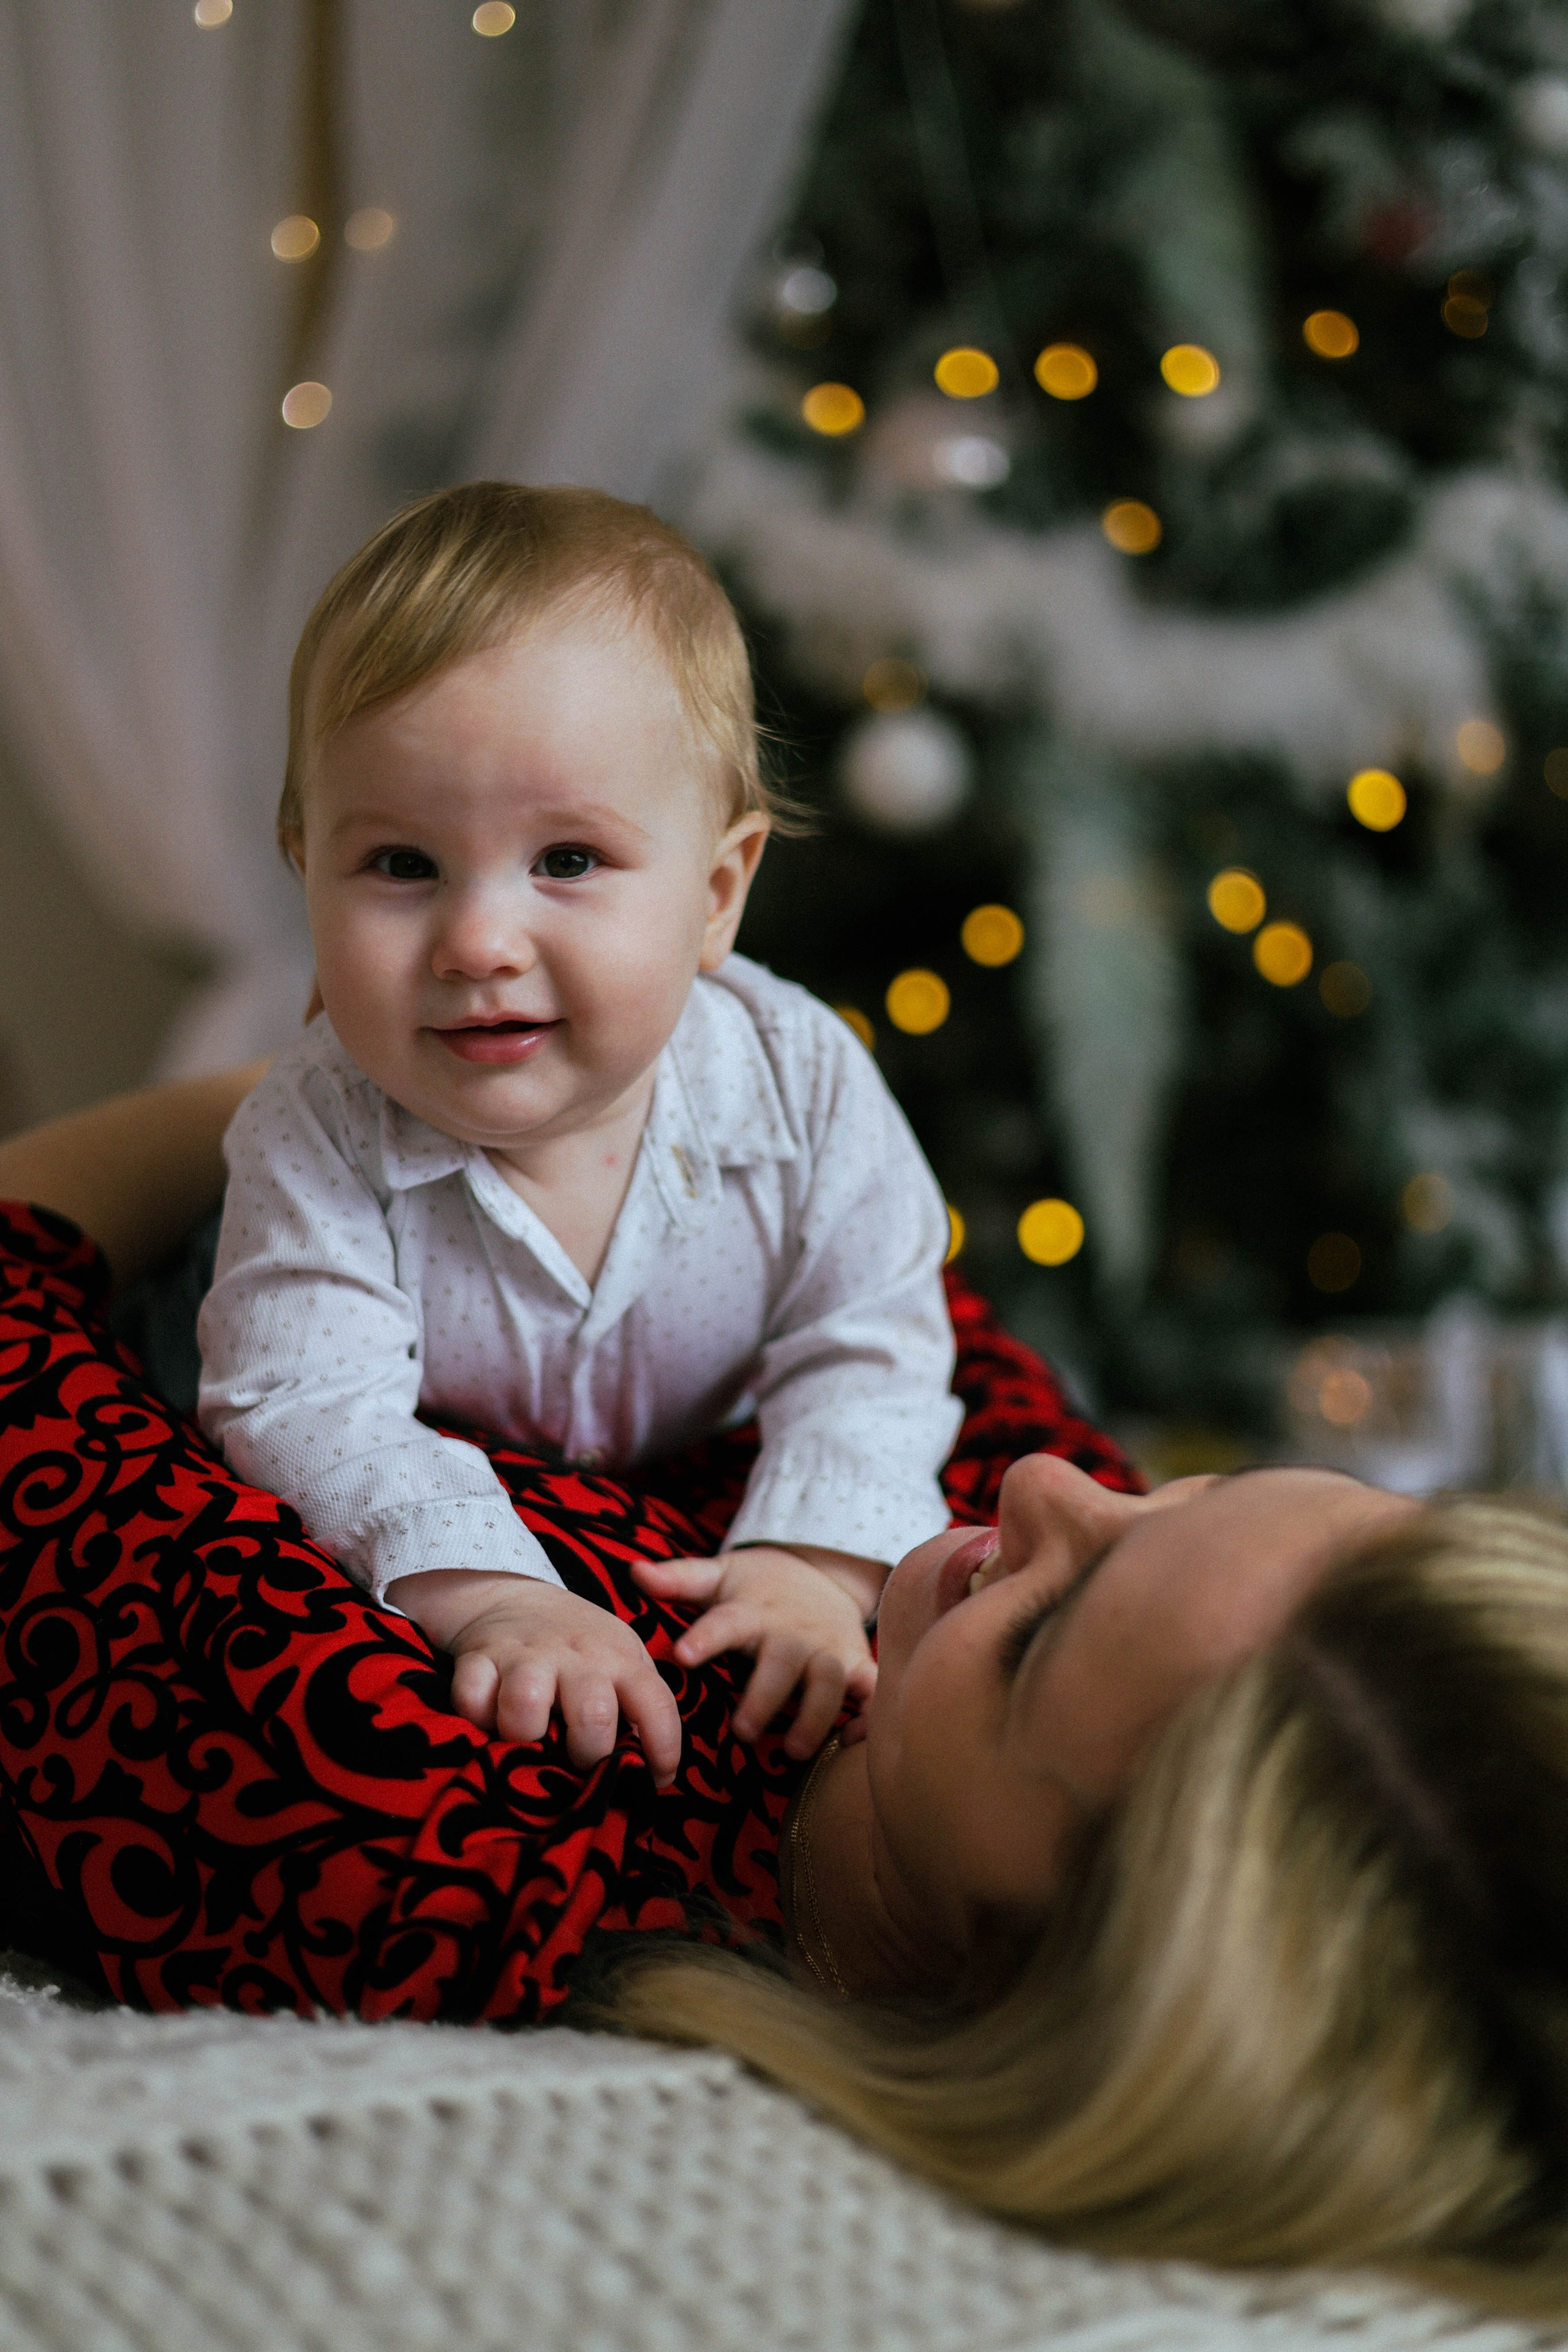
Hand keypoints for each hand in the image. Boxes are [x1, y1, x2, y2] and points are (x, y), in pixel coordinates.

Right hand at [387, 1570, 680, 1785]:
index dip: (662, 1749)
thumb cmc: (578, 1646)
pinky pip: (471, 1698)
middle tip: (576, 1762)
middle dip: (587, 1755)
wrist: (514, 1596)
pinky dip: (475, 1717)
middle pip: (592, 1715)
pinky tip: (487, 1718)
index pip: (657, 1704)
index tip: (656, 1780)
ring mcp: (526, 1654)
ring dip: (525, 1735)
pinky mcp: (479, 1657)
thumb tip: (651, 1770)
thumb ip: (637, 1704)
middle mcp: (576, 1655)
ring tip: (528, 1739)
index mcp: (619, 1658)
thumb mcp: (620, 1659)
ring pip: (526, 1706)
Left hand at [630, 1545, 880, 1758]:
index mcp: (751, 1611)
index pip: (725, 1621)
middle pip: (782, 1662)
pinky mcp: (856, 1665)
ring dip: (813, 1716)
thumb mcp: (719, 1576)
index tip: (682, 1654)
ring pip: (828, 1680)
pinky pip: (871, 1690)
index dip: (705, 1637)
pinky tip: (850, 1742)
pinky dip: (868, 1715)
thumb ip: (679, 1579)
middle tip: (740, 1731)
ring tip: (791, 1750)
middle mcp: (791, 1632)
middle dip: (764, 1697)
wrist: (821, 1574)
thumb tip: (634, 1571)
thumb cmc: (757, 1587)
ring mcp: (827, 1648)